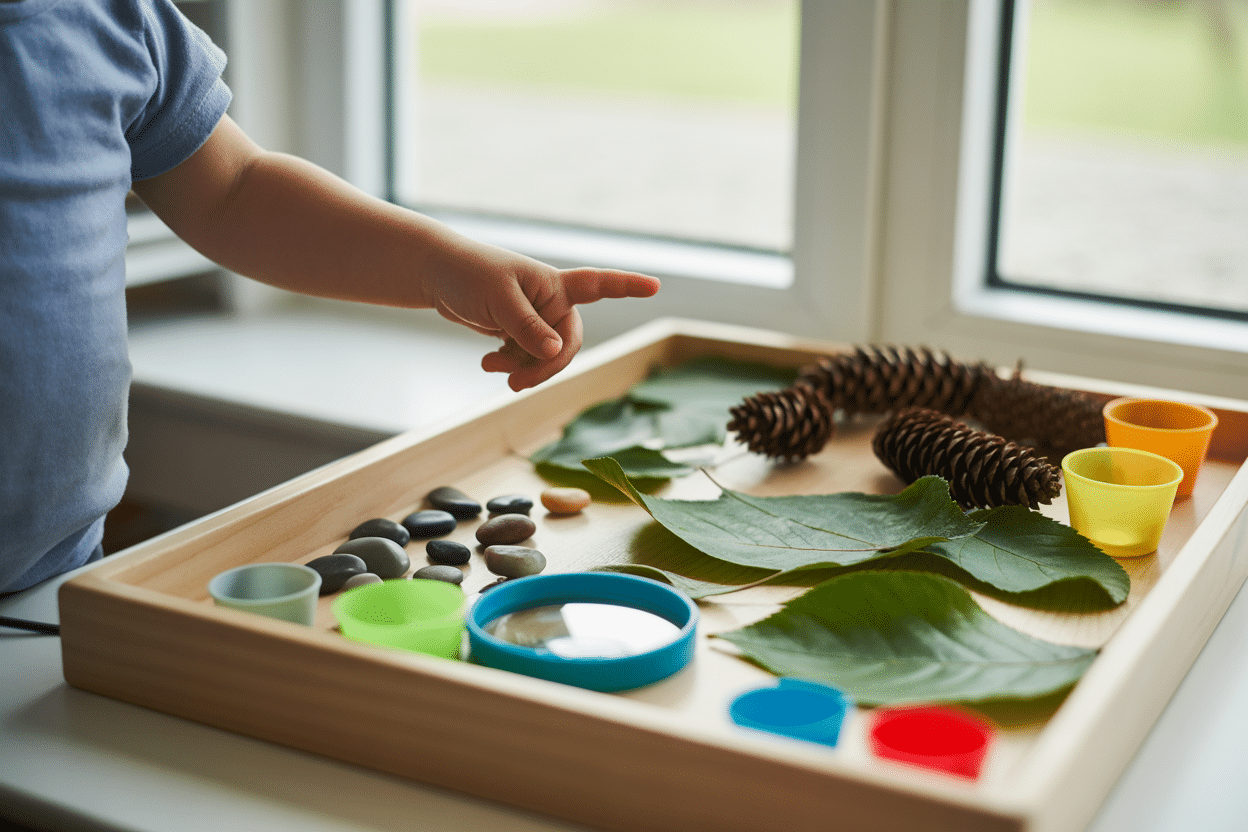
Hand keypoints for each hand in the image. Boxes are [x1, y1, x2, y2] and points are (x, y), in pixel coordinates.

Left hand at [423, 242, 659, 389]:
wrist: (436, 274)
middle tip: (515, 384)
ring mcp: (536, 317)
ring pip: (545, 357)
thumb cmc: (468, 274)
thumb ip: (528, 328)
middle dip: (544, 366)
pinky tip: (487, 362)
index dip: (628, 286)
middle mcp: (552, 301)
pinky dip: (509, 364)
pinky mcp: (519, 329)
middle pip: (568, 344)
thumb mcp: (498, 300)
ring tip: (491, 365)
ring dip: (521, 367)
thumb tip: (556, 352)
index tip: (655, 286)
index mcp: (555, 284)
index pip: (600, 284)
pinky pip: (526, 358)